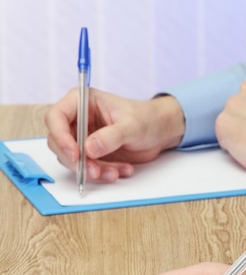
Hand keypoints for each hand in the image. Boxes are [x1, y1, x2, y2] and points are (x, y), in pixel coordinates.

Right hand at [45, 88, 184, 181]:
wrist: (159, 131)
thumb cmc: (147, 118)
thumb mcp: (132, 125)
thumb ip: (112, 136)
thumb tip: (89, 148)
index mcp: (82, 101)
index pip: (56, 117)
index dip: (60, 137)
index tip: (75, 154)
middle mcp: (78, 119)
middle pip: (58, 142)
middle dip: (76, 160)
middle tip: (94, 171)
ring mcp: (82, 137)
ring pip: (72, 159)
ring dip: (91, 170)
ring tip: (115, 172)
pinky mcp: (90, 154)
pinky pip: (86, 168)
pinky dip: (101, 173)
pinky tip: (121, 170)